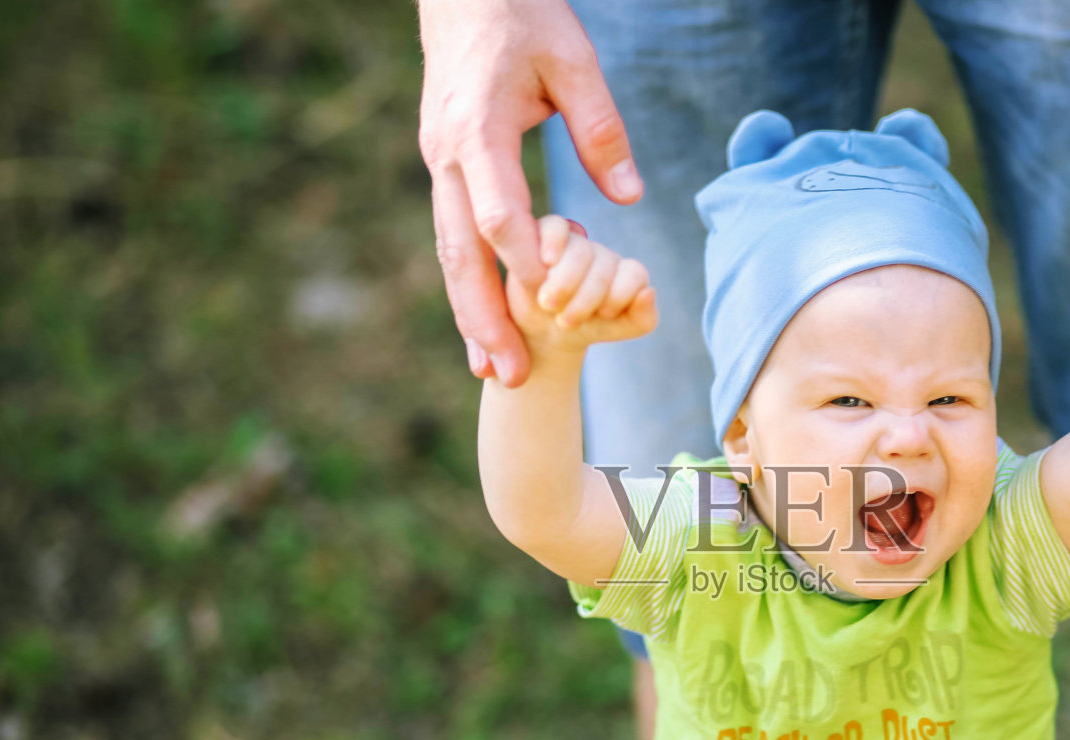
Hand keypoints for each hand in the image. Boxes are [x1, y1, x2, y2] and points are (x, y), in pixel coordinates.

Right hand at [418, 0, 642, 384]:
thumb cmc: (525, 17)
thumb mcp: (574, 61)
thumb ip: (602, 129)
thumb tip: (630, 199)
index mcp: (479, 128)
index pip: (498, 213)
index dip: (525, 266)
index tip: (552, 309)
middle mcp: (448, 154)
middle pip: (461, 251)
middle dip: (484, 318)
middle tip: (507, 374)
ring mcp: (439, 164)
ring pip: (449, 252)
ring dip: (469, 315)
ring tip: (490, 371)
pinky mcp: (444, 169)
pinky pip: (452, 238)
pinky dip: (466, 286)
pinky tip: (482, 328)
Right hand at [505, 216, 657, 355]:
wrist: (542, 331)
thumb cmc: (583, 328)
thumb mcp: (617, 330)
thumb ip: (643, 318)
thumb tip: (649, 292)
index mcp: (625, 273)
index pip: (634, 273)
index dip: (619, 296)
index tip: (603, 316)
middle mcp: (602, 254)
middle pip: (604, 263)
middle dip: (586, 298)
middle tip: (567, 322)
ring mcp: (575, 242)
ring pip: (580, 250)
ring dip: (564, 283)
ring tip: (549, 305)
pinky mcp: (546, 233)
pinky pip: (556, 225)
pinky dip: (553, 242)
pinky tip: (547, 262)